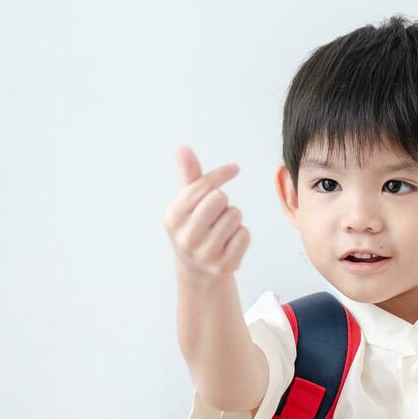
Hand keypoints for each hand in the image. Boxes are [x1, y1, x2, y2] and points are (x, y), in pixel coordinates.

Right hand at [164, 144, 250, 277]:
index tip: (234, 168)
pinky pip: (245, 234)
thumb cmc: (194, 227)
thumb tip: (182, 147)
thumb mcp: (187, 202)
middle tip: (216, 213)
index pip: (202, 186)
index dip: (221, 174)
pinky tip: (228, 244)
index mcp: (173, 217)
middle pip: (220, 198)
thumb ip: (188, 175)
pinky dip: (241, 236)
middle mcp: (186, 237)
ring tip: (220, 230)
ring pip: (235, 215)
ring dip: (232, 219)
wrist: (197, 271)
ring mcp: (205, 254)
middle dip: (222, 201)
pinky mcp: (223, 266)